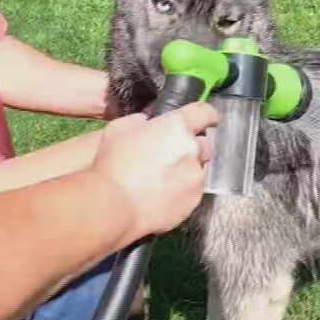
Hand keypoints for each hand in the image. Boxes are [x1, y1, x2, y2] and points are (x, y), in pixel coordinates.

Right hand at [92, 102, 218, 238]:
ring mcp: (196, 178)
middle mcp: (193, 150)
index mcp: (178, 126)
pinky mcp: (193, 202)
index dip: (206, 114)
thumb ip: (141, 121)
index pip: (205, 112)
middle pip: (203, 143)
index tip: (205, 119)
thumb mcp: (119, 128)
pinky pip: (192, 192)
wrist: (114, 207)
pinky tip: (162, 195)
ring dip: (186, 169)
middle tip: (170, 154)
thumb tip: (149, 123)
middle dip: (191, 146)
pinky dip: (182, 191)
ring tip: (162, 179)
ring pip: (198, 169)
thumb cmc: (113, 164)